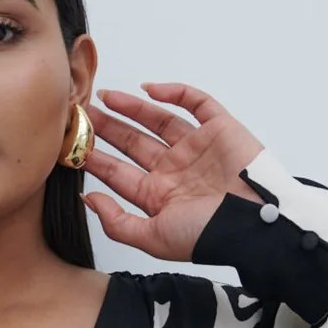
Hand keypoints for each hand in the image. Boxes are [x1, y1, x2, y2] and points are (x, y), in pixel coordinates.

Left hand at [81, 82, 264, 262]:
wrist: (254, 224)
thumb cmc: (207, 236)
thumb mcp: (153, 238)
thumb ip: (117, 223)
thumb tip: (88, 198)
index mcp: (158, 196)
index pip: (118, 173)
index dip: (95, 158)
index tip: (72, 143)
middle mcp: (174, 170)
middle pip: (133, 143)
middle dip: (108, 128)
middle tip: (83, 113)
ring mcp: (195, 147)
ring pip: (158, 120)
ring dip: (132, 108)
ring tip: (106, 96)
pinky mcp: (219, 128)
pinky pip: (195, 103)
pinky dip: (174, 92)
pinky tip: (150, 89)